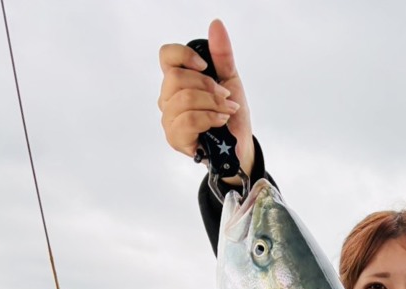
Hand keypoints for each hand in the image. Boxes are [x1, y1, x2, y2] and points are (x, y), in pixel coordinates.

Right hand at [158, 19, 254, 176]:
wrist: (240, 146)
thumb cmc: (231, 115)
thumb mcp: (230, 80)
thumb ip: (222, 54)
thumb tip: (216, 25)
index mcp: (177, 81)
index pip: (166, 57)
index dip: (183, 55)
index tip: (204, 65)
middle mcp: (168, 99)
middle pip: (176, 78)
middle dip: (207, 86)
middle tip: (225, 97)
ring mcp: (169, 119)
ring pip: (184, 100)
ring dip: (212, 104)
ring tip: (225, 112)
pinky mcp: (175, 138)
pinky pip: (188, 121)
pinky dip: (209, 118)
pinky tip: (220, 122)